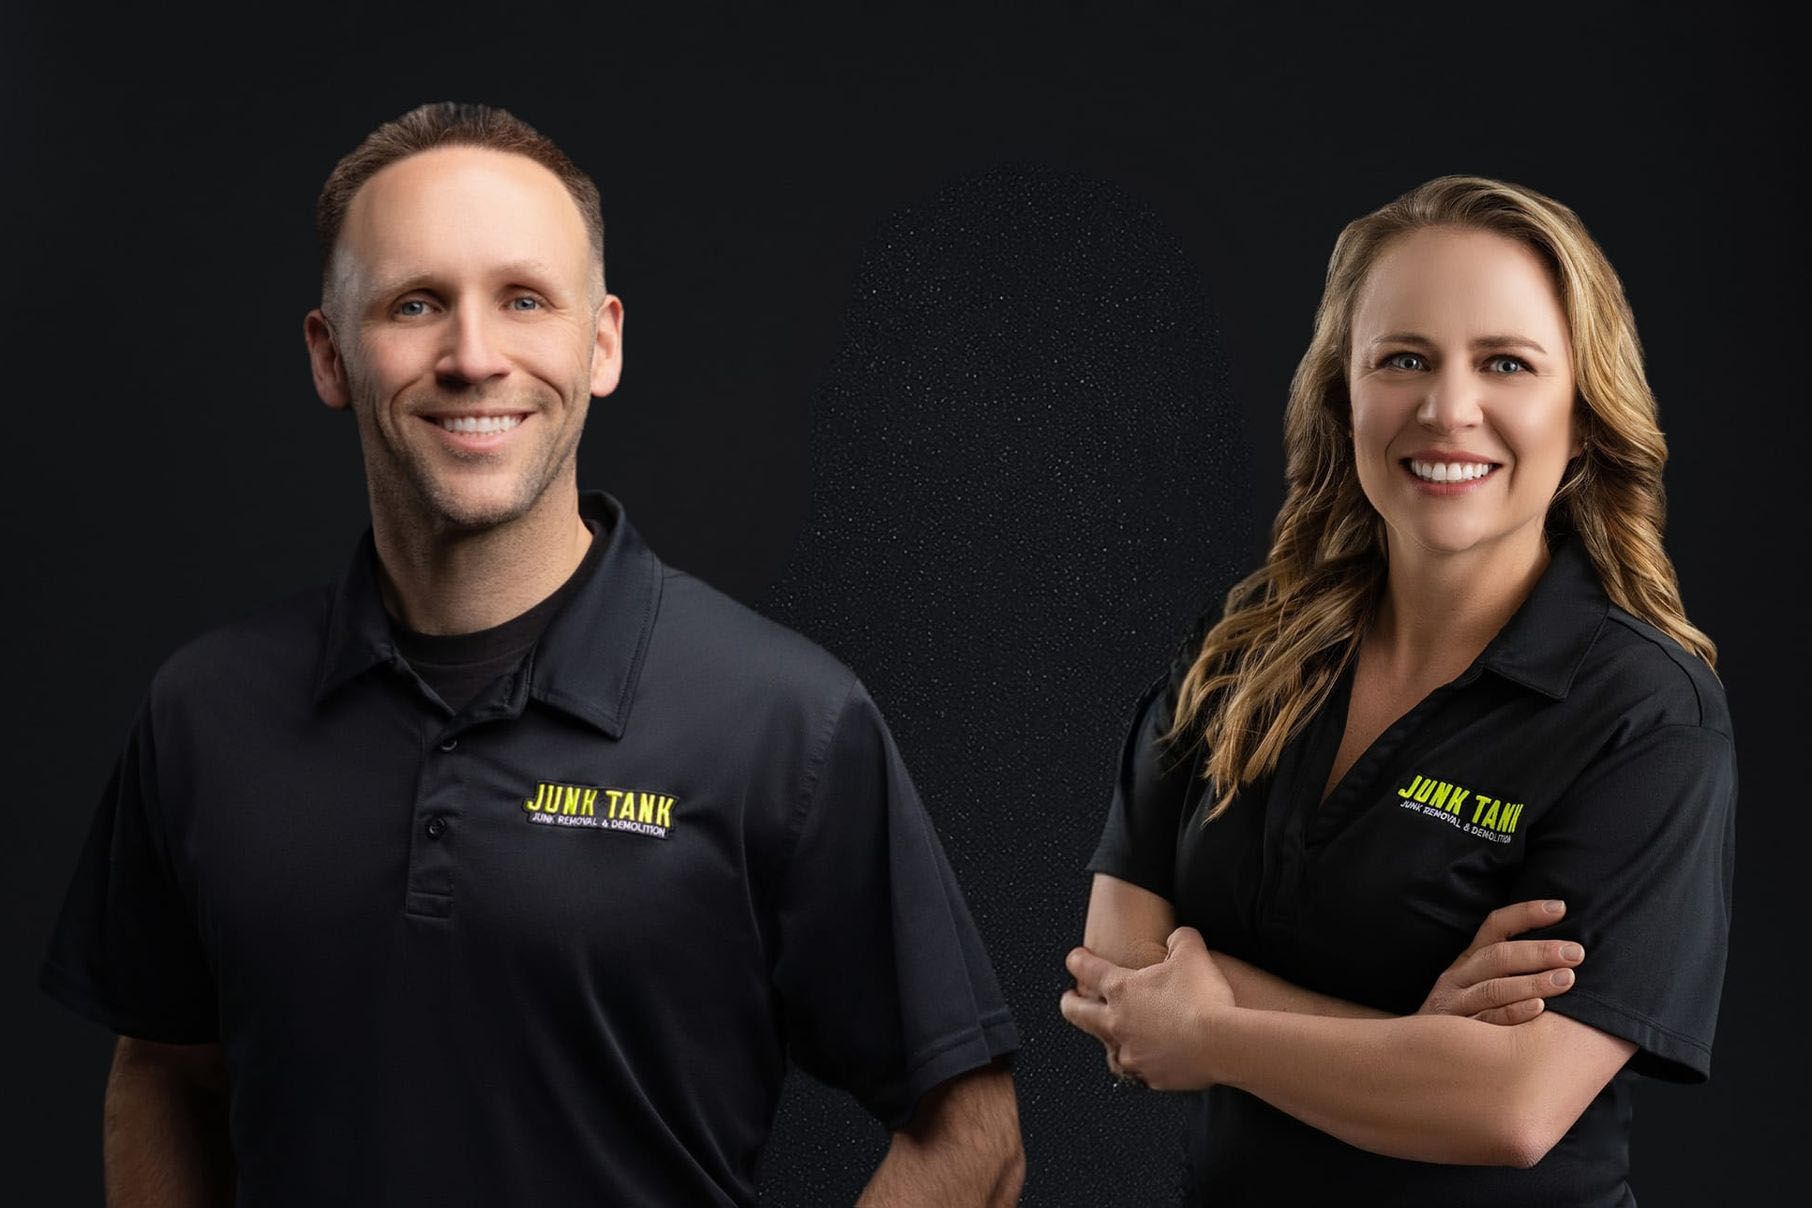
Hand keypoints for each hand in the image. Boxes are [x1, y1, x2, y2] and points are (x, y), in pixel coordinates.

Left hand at [1060, 927, 1232, 1090]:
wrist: (1221, 1044)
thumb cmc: (1203, 996)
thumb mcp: (1193, 953)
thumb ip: (1181, 939)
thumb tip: (1179, 937)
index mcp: (1122, 989)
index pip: (1088, 970)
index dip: (1078, 961)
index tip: (1074, 958)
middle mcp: (1117, 1022)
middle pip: (1079, 1013)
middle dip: (1070, 1003)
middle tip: (1068, 999)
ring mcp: (1132, 1053)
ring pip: (1106, 1048)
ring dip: (1105, 1039)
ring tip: (1106, 1035)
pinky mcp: (1151, 1077)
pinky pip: (1138, 1072)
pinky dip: (1140, 1064)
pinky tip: (1147, 1061)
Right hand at [1419, 899, 1584, 1024]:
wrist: (1419, 1055)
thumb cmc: (1465, 1018)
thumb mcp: (1477, 987)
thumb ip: (1508, 970)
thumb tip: (1564, 953)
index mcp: (1468, 961)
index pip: (1496, 927)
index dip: (1526, 914)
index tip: (1561, 908)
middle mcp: (1458, 978)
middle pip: (1498, 957)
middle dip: (1540, 952)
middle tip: (1575, 953)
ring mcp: (1454, 1006)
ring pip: (1494, 988)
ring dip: (1532, 982)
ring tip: (1567, 979)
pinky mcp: (1455, 1036)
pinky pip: (1487, 1021)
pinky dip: (1514, 1014)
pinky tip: (1539, 1009)